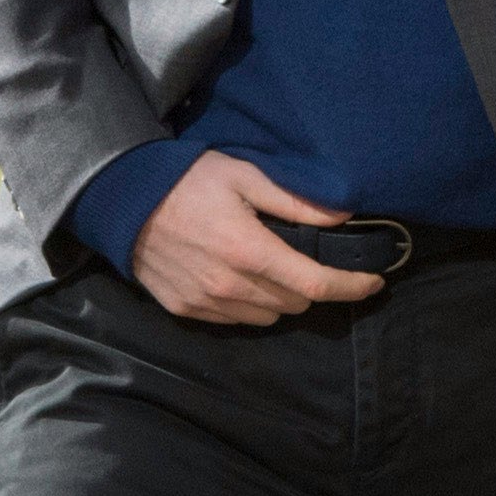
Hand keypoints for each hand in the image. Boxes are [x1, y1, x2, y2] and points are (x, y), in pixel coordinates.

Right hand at [130, 151, 389, 327]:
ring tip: (271, 267)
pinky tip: (239, 276)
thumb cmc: (186, 180)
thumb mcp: (244, 176)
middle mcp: (231, 286)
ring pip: (267, 316)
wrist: (121, 200)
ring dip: (280, 298)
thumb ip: (295, 201)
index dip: (352, 286)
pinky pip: (235, 319)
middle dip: (311, 286)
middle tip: (308, 259)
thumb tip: (343, 217)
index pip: (316, 284)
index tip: (374, 282)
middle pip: (295, 304)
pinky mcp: (186, 311)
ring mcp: (206, 303)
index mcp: (250, 252)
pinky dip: (249, 304)